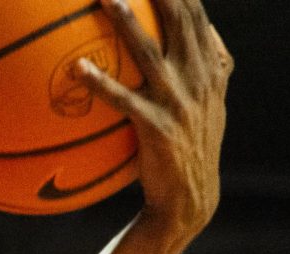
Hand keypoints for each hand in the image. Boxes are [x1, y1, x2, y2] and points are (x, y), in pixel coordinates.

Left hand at [79, 0, 232, 236]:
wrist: (192, 198)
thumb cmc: (193, 146)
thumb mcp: (211, 102)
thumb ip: (211, 64)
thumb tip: (208, 30)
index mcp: (210, 68)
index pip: (196, 14)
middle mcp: (198, 79)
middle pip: (180, 21)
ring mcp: (179, 103)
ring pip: (151, 54)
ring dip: (128, 23)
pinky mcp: (157, 128)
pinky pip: (124, 100)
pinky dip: (102, 83)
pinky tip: (78, 69)